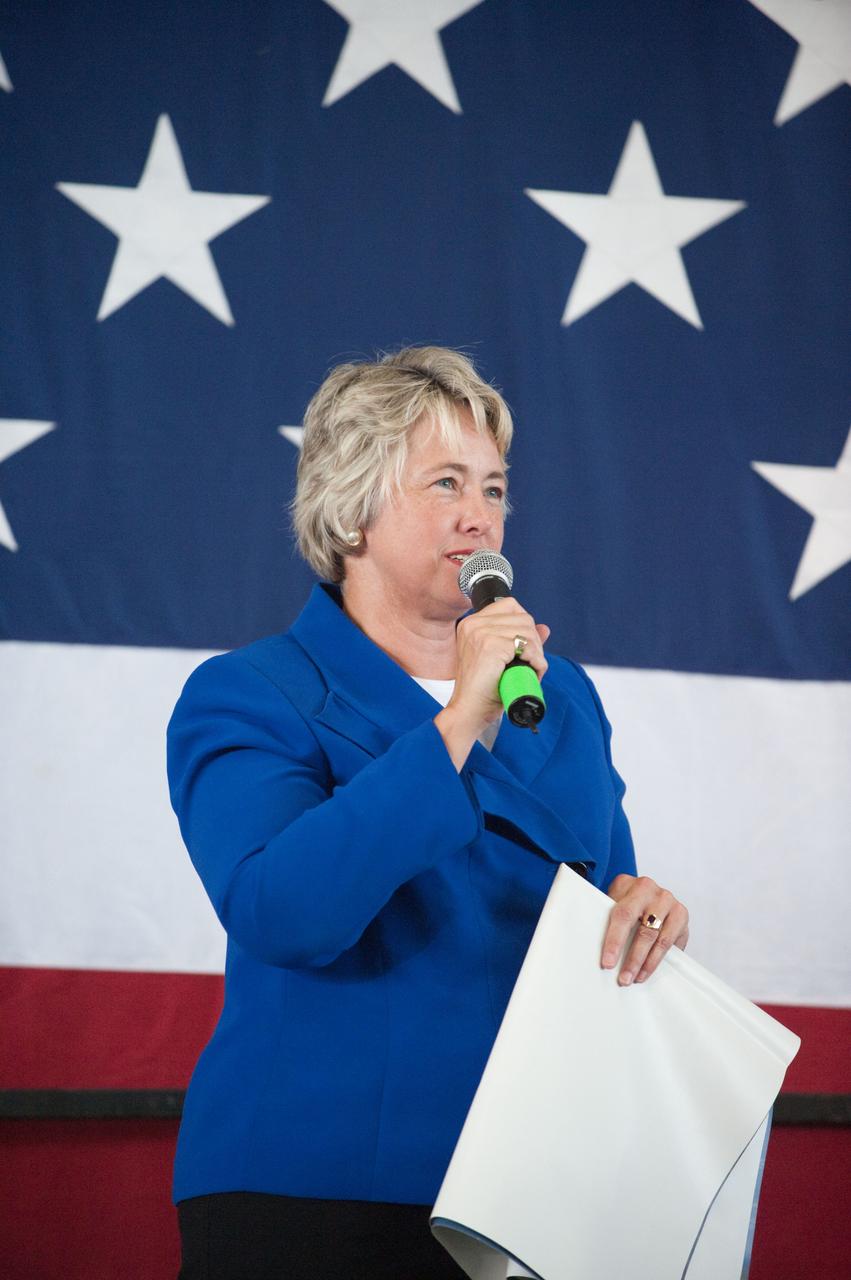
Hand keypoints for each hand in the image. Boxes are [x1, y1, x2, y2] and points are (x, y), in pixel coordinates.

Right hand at [434, 597, 549, 769]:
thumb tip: (544, 628)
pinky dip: (536, 661)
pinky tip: (531, 673)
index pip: (510, 605)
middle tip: (531, 663)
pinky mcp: (491, 645)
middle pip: (523, 618)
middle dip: (534, 642)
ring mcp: (481, 633)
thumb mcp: (502, 660)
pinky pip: (527, 646)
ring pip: (527, 631)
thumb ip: (521, 641)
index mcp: (472, 624)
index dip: (524, 625)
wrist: (469, 711)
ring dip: (537, 653)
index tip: (524, 647)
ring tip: (530, 671)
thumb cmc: (483, 690)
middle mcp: (474, 624)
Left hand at [602, 874, 688, 984]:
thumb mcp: (613, 903)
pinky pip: (671, 942)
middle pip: (644, 930)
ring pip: (659, 939)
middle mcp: (651, 890)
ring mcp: (669, 901)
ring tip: (636, 978)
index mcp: (629, 884)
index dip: (615, 942)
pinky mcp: (681, 914)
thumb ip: (607, 920)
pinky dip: (659, 959)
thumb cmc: (624, 901)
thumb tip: (594, 950)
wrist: (646, 892)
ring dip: (647, 963)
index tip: (608, 963)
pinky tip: (649, 969)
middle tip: (624, 978)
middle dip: (633, 958)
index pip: (622, 915)